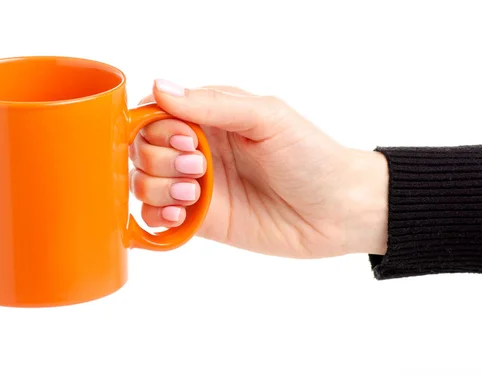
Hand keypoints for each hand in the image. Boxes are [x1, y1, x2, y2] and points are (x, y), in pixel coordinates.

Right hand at [130, 80, 388, 257]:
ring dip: (158, 186)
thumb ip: (213, 103)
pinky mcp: (200, 220)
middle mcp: (198, 149)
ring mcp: (197, 185)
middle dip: (160, 158)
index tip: (185, 138)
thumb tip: (161, 87)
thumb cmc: (311, 156)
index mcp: (211, 116)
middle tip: (199, 167)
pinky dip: (157, 216)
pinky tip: (181, 214)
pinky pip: (156, 217)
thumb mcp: (266, 117)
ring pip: (143, 181)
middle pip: (143, 147)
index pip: (156, 112)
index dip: (156, 125)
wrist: (338, 211)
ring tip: (195, 193)